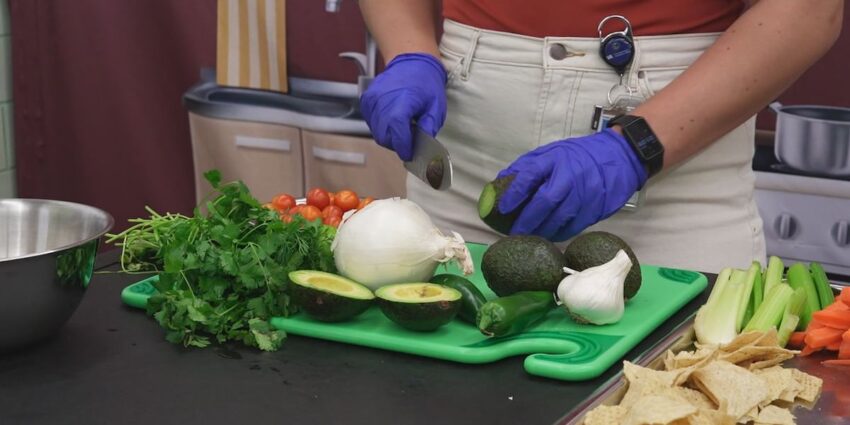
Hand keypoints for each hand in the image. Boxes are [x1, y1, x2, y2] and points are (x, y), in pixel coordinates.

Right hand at [360, 53, 446, 160]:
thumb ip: (429, 128)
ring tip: (403, 125)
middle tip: (410, 139)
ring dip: (389, 135)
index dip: (405, 149)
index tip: (411, 154)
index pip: (398, 138)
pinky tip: (393, 118)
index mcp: (401, 105)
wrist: (410, 61)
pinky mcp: (366, 101)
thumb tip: (425, 148)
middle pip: (385, 138)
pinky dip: (382, 126)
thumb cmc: (425, 82)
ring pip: (377, 132)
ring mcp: (372, 101)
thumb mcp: (436, 106)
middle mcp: (382, 103)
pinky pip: (372, 122)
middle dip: (397, 144)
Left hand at [497, 129, 648, 240]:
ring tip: (529, 238)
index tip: (502, 208)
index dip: (514, 193)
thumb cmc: (578, 156)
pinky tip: (549, 236)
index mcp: (555, 159)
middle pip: (545, 201)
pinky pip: (574, 226)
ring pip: (560, 218)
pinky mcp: (596, 208)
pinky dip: (559, 234)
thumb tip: (500, 184)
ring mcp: (585, 193)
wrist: (619, 157)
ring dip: (542, 231)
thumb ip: (527, 166)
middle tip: (514, 233)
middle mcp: (570, 176)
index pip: (530, 175)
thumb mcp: (552, 152)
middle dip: (527, 220)